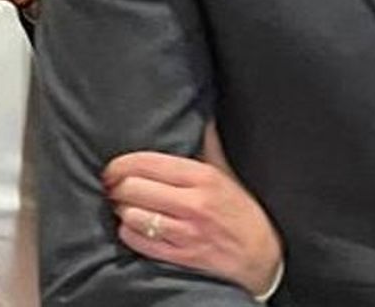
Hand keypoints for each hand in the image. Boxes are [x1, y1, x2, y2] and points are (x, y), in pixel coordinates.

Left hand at [104, 123, 282, 296]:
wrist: (263, 256)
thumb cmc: (242, 211)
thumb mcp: (226, 173)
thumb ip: (209, 145)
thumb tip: (202, 118)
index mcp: (202, 177)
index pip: (148, 163)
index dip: (121, 164)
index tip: (111, 168)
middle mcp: (193, 203)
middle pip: (134, 188)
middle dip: (117, 187)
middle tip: (112, 187)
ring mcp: (186, 232)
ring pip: (133, 216)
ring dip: (121, 210)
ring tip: (121, 206)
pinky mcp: (182, 257)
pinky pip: (141, 243)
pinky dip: (129, 233)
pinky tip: (131, 227)